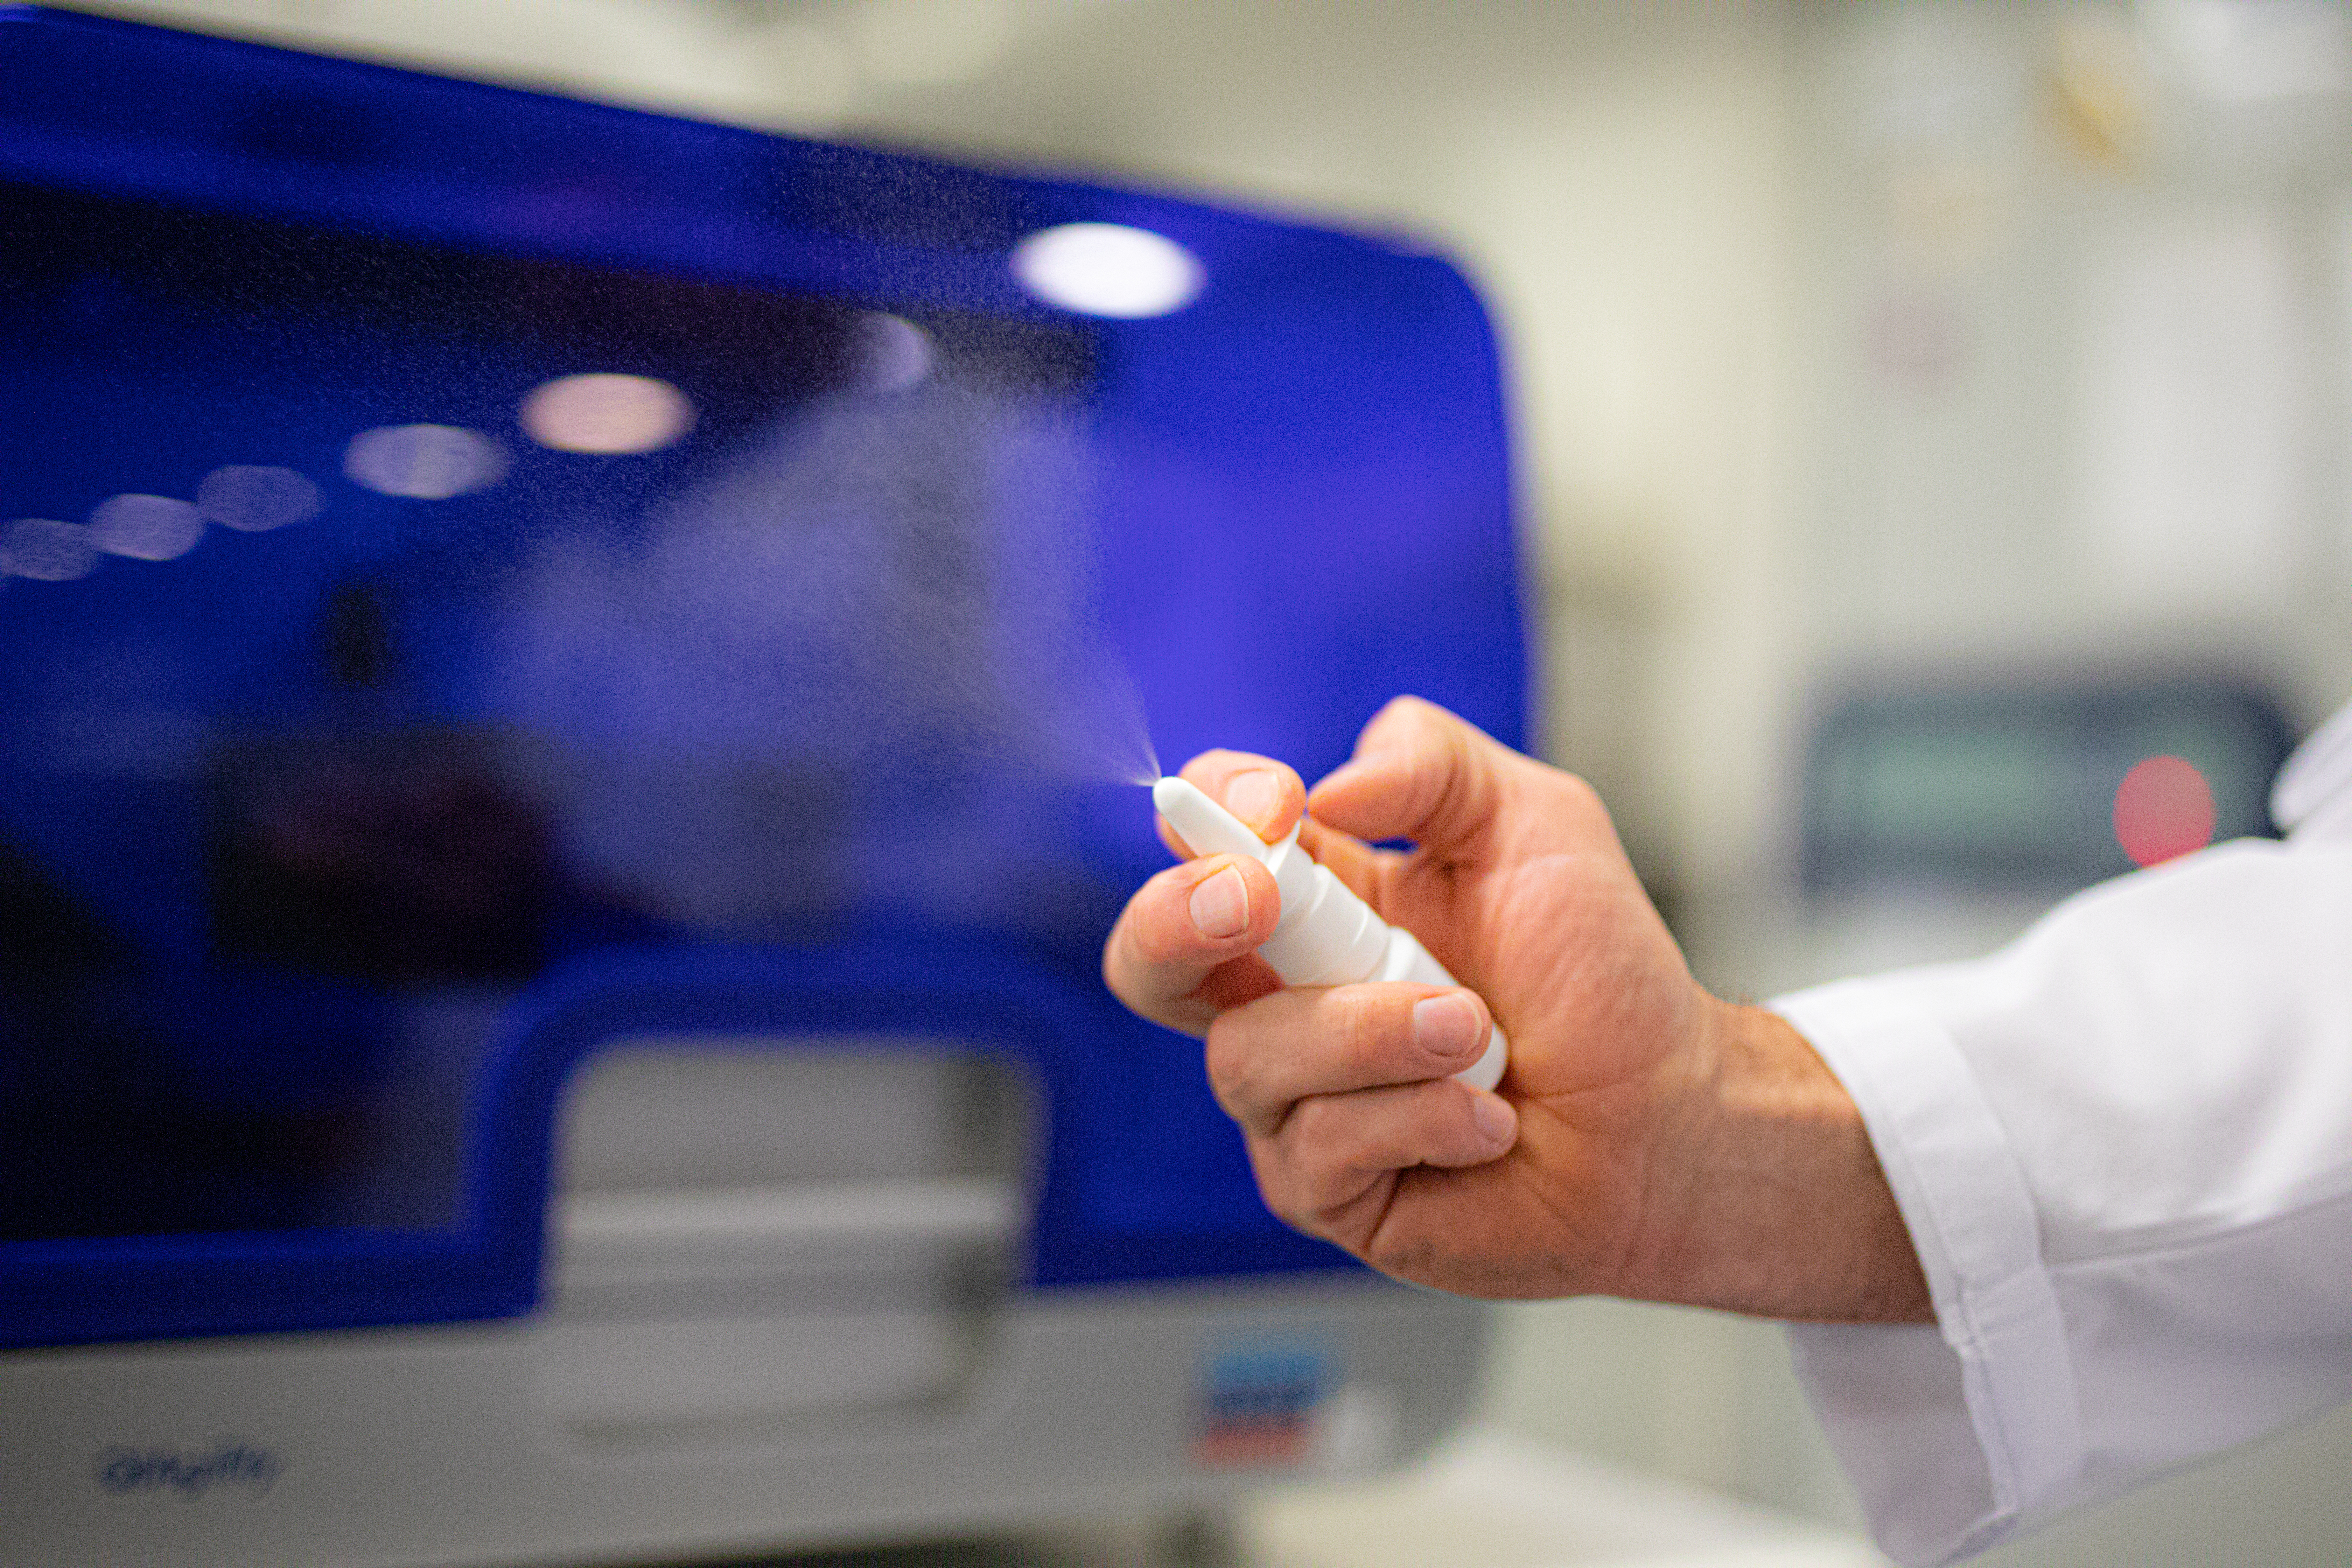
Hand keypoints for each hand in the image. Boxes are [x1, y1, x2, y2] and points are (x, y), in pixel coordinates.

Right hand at [1103, 697, 1928, 1318]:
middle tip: (1254, 900)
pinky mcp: (1325, 1189)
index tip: (1274, 804)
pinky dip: (1421, 1118)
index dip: (1208, 816)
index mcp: (1311, 904)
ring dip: (1375, 1033)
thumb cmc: (1599, 974)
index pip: (1200, 845)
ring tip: (1480, 1034)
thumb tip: (1323, 794)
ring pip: (1250, 1058)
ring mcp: (1294, 1101)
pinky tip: (1488, 1120)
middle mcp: (1282, 1001)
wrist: (1669, 1112)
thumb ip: (1429, 763)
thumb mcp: (1532, 819)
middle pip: (1145, 963)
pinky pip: (1319, 1147)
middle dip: (1176, 920)